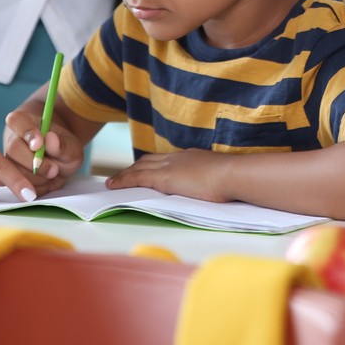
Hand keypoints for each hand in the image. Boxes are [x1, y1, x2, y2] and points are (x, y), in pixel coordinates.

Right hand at [4, 108, 83, 195]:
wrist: (61, 164)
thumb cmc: (65, 150)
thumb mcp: (72, 147)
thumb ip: (63, 145)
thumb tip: (50, 140)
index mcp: (27, 123)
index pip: (17, 120)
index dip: (26, 132)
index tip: (40, 144)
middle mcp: (14, 139)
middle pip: (13, 149)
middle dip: (35, 163)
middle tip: (54, 169)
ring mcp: (10, 160)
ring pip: (15, 170)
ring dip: (38, 178)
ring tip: (52, 173)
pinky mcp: (11, 177)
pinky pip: (19, 187)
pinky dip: (36, 188)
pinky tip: (45, 181)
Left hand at [107, 149, 230, 201]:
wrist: (232, 174)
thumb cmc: (232, 179)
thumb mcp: (219, 177)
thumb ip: (211, 180)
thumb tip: (214, 188)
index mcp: (191, 157)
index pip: (165, 159)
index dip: (152, 163)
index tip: (144, 168)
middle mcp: (177, 158)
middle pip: (148, 160)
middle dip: (134, 167)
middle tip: (121, 175)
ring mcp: (169, 166)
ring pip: (139, 168)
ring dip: (124, 174)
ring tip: (113, 181)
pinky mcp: (163, 178)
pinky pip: (137, 178)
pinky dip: (123, 180)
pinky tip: (113, 185)